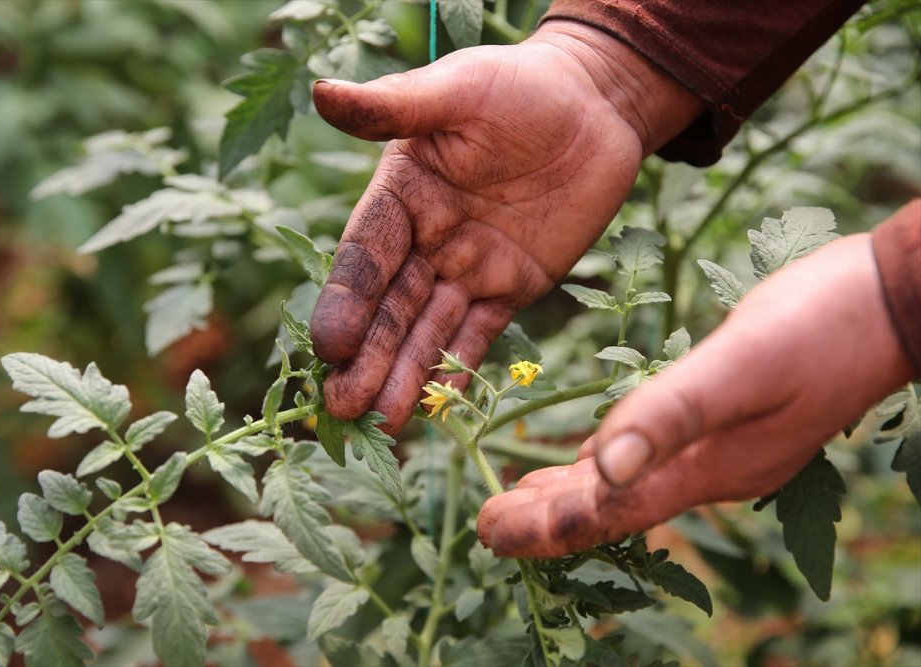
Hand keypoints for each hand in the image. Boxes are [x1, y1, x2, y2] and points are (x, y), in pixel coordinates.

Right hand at [310, 22, 700, 431]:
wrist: (596, 105)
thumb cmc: (522, 85)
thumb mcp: (459, 90)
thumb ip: (396, 106)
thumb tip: (323, 93)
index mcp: (401, 196)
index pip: (366, 255)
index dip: (347, 300)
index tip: (328, 346)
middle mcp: (425, 240)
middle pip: (390, 306)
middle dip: (368, 357)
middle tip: (344, 408)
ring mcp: (467, 268)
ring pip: (429, 330)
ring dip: (404, 375)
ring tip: (382, 422)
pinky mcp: (511, 288)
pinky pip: (479, 334)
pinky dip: (457, 369)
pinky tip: (435, 406)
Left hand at [477, 233, 914, 557]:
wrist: (891, 301)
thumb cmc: (819, 325)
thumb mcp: (740, 364)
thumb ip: (672, 414)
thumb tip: (603, 469)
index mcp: (705, 466)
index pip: (607, 513)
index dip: (543, 528)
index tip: (487, 531)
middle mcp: (711, 471)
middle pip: (612, 507)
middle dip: (546, 518)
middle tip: (487, 523)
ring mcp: (724, 450)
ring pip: (630, 484)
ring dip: (573, 493)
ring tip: (521, 498)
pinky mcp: (731, 422)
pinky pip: (652, 456)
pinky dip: (610, 462)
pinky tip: (594, 456)